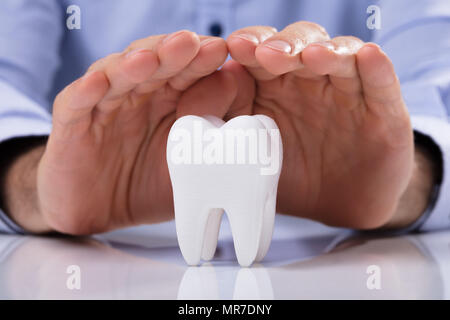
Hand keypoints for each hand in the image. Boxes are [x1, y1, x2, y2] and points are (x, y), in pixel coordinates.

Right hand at [34, 31, 238, 233]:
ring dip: (133, 65)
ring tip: (150, 58)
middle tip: (191, 44)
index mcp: (168, 99)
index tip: (219, 51)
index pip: (186, 70)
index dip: (201, 59)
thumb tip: (235, 79)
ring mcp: (104, 105)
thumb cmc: (150, 182)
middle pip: (154, 65)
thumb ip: (213, 124)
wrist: (100, 211)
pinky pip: (76, 103)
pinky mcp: (72, 123)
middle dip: (172, 53)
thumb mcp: (190, 162)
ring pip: (116, 76)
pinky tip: (98, 82)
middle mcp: (137, 94)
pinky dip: (85, 92)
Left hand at [226, 22, 414, 228]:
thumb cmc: (290, 175)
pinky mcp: (383, 107)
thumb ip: (221, 119)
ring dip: (326, 51)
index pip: (261, 52)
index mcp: (275, 85)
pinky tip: (368, 57)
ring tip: (312, 57)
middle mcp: (311, 79)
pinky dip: (376, 68)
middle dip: (283, 46)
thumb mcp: (250, 154)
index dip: (249, 45)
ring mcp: (348, 89)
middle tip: (266, 56)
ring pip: (340, 55)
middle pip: (299, 45)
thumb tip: (202, 86)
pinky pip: (381, 82)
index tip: (232, 48)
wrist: (341, 204)